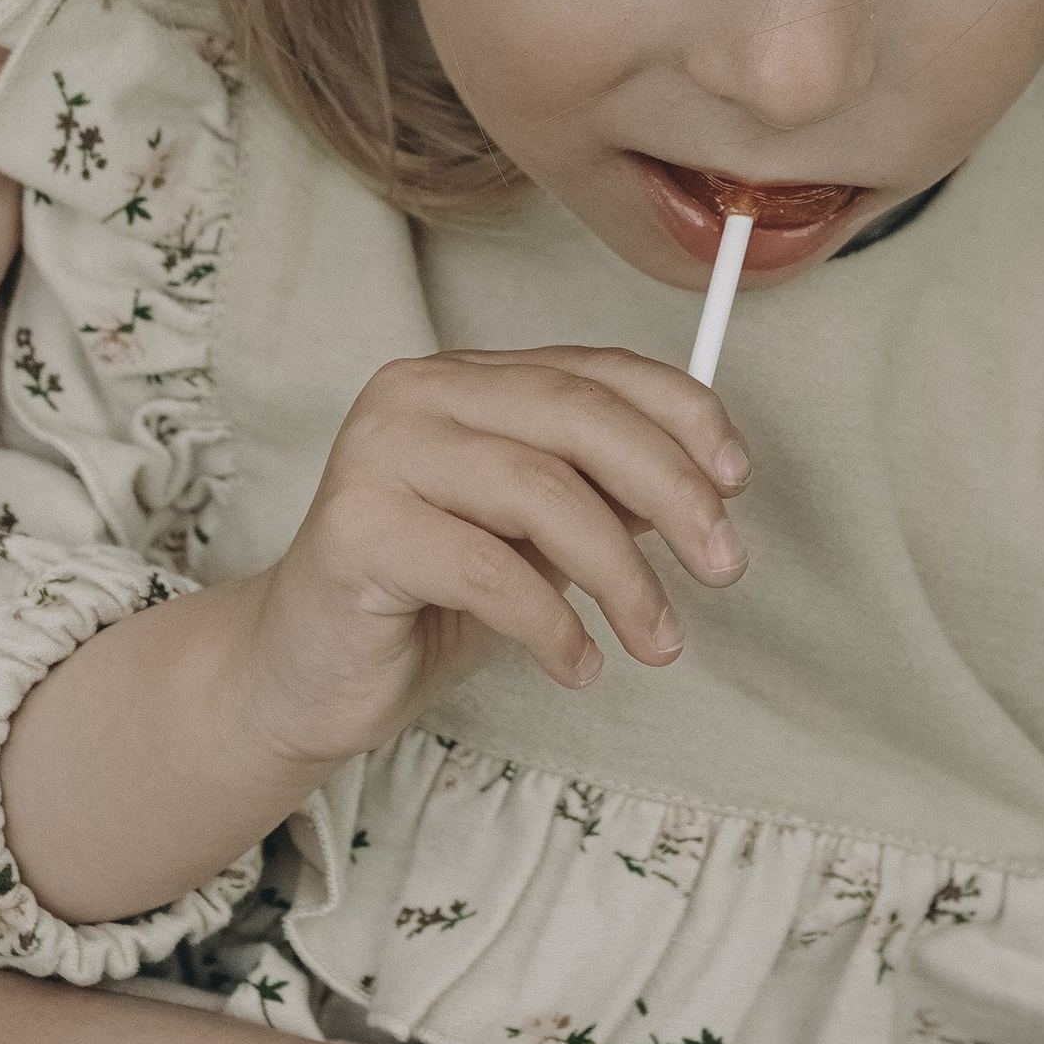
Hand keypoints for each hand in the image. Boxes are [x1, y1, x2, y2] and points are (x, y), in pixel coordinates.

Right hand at [243, 343, 752, 768]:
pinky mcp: (355, 527)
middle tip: (725, 567)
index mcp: (466, 378)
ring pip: (541, 492)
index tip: (739, 480)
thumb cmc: (426, 601)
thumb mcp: (536, 541)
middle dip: (673, 490)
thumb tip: (710, 483)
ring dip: (623, 576)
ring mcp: (378, 452)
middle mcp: (417, 392)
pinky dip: (552, 624)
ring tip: (658, 642)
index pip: (596, 368)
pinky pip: (487, 569)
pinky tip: (577, 663)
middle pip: (578, 416)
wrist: (304, 674)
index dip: (683, 414)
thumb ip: (603, 496)